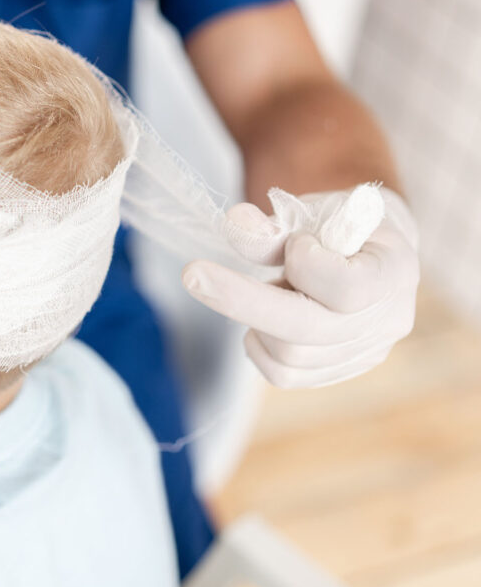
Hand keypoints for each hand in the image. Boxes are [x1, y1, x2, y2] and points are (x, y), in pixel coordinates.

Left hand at [182, 187, 419, 387]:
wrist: (361, 249)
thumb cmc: (336, 224)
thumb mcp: (311, 211)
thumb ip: (274, 227)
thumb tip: (235, 224)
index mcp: (395, 270)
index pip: (347, 287)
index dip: (307, 264)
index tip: (294, 241)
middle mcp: (388, 320)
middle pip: (307, 328)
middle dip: (241, 300)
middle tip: (191, 275)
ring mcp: (365, 353)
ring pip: (290, 356)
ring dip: (258, 319)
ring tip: (271, 286)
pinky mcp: (338, 372)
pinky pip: (283, 375)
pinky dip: (259, 346)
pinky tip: (264, 318)